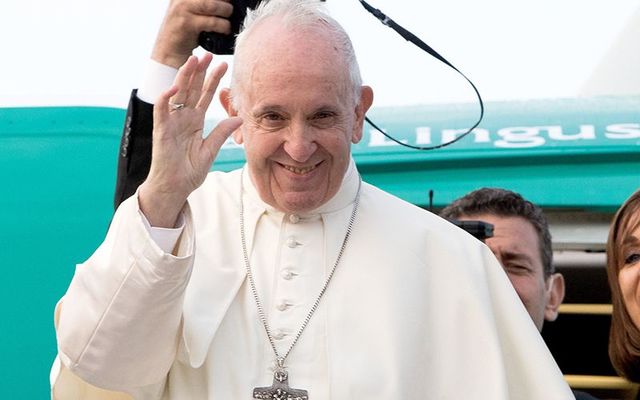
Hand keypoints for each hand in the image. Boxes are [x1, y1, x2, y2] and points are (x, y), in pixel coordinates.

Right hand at [139, 53, 242, 226]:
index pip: (205, 96)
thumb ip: (222, 133)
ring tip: (192, 60)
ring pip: (177, 94)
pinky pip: (162, 110)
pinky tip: (174, 87)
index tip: (224, 65)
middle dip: (199, 71)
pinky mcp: (161, 131)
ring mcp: (172, 122)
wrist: (175, 188)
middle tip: (208, 54)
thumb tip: (239, 119)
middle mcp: (183, 118)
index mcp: (195, 122)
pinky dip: (166, 98)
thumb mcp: (211, 151)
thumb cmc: (189, 172)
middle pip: (192, 89)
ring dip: (184, 76)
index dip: (213, 80)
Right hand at [152, 0, 232, 67]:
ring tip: (227, 22)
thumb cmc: (185, 32)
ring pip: (213, 5)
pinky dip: (223, 26)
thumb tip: (228, 1)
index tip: (228, 3)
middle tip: (229, 11)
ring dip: (226, 12)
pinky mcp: (187, 23)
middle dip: (226, 3)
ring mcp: (182, 8)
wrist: (169, 50)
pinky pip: (212, 21)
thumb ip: (206, 4)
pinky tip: (224, 30)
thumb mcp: (192, 11)